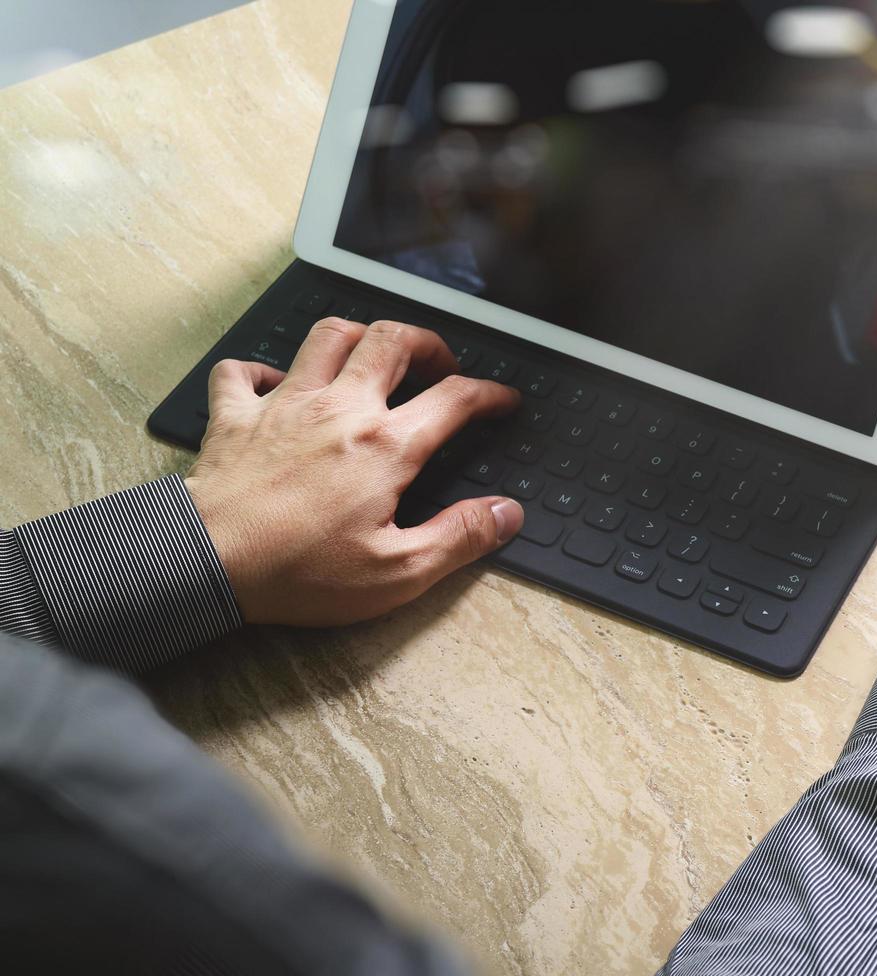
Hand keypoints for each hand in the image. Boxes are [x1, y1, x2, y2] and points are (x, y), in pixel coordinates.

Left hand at [185, 318, 523, 626]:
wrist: (204, 564)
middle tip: (441, 365)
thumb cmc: (297, 573)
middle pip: (393, 341)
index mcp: (385, 446)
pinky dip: (262, 369)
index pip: (455, 399)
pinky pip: (244, 370)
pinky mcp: (236, 416)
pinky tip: (277, 384)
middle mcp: (340, 409)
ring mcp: (285, 405)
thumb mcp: (398, 572)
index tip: (502, 401)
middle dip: (428, 343)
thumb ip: (460, 537)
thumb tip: (506, 515)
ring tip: (374, 355)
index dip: (489, 394)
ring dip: (359, 336)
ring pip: (329, 335)